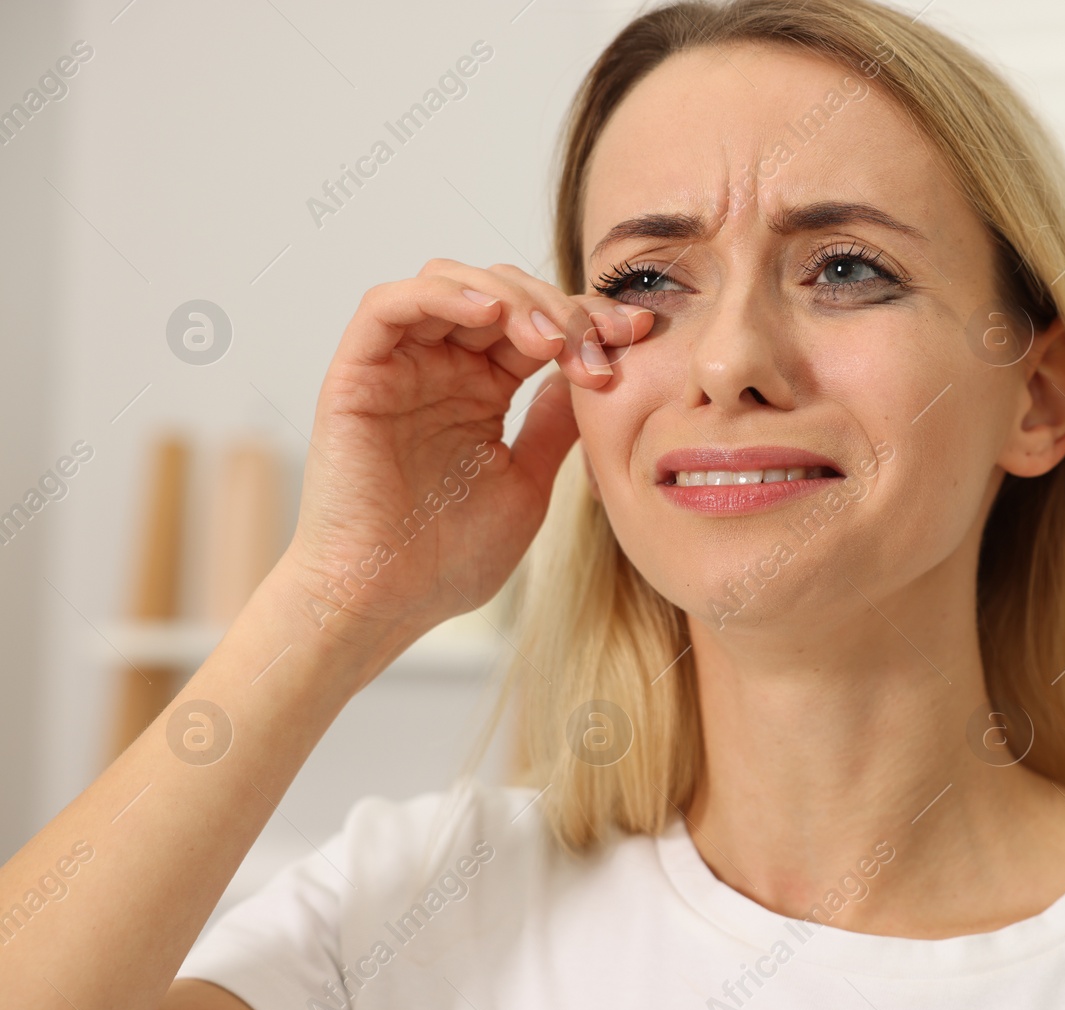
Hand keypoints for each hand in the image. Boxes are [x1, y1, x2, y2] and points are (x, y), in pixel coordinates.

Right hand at [279, 259, 651, 653]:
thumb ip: (554, 425)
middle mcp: (440, 368)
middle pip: (504, 293)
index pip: (539, 326)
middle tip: (597, 348)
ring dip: (511, 296)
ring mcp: (398, 367)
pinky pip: (390, 304)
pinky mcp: (357, 373)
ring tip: (550, 338)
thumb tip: (598, 374)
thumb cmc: (448, 560)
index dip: (591, 319)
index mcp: (481, 390)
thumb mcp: (528, 482)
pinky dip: (443, 293)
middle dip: (561, 309)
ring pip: (452, 282)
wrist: (385, 603)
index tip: (639, 333)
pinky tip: (491, 314)